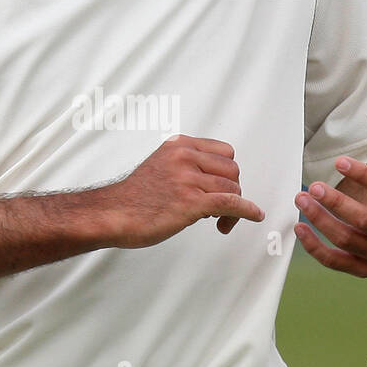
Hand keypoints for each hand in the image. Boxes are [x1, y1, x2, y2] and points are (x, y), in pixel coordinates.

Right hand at [104, 135, 264, 247]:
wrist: (113, 214)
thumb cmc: (134, 197)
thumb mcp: (161, 165)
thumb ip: (186, 165)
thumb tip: (214, 181)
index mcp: (179, 145)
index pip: (224, 152)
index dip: (227, 172)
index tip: (220, 187)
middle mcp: (185, 157)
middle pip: (232, 170)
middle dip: (231, 189)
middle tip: (219, 209)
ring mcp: (188, 179)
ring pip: (232, 188)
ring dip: (232, 208)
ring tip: (217, 221)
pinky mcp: (191, 202)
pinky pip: (231, 203)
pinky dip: (247, 210)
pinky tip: (254, 215)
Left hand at [294, 133, 366, 277]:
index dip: (363, 175)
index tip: (340, 162)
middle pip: (364, 220)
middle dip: (336, 202)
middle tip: (314, 186)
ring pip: (347, 240)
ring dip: (320, 221)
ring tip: (301, 200)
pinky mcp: (364, 270)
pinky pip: (335, 262)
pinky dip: (314, 248)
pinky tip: (299, 228)